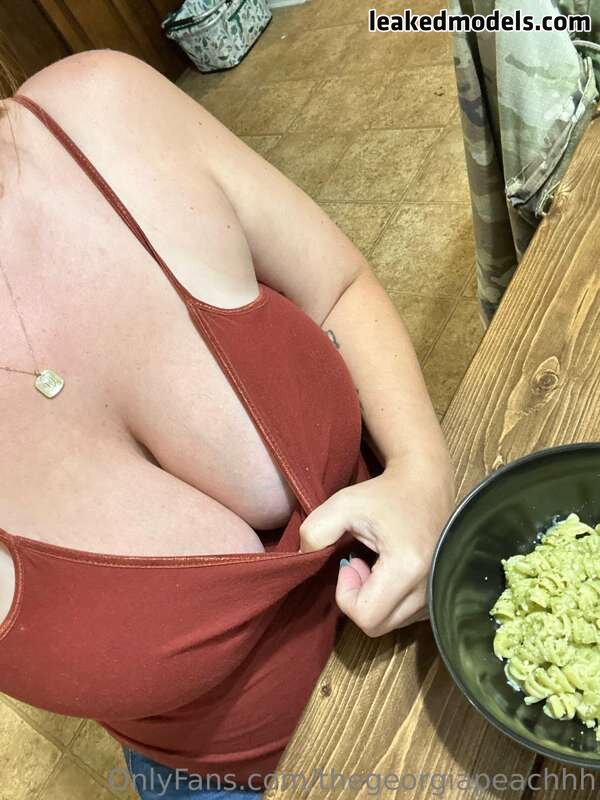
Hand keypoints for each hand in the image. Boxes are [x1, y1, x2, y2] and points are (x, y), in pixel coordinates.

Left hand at [299, 458, 453, 636]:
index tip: (349, 561)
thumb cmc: (384, 493)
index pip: (366, 616)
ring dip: (375, 599)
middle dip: (359, 597)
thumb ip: (314, 532)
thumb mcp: (342, 504)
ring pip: (392, 623)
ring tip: (376, 564)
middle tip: (359, 562)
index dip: (346, 593)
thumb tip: (303, 560)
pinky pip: (406, 616)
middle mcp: (430, 586)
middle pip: (378, 626)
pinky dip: (390, 601)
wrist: (426, 483)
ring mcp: (439, 593)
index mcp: (408, 566)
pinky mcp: (441, 595)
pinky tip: (390, 572)